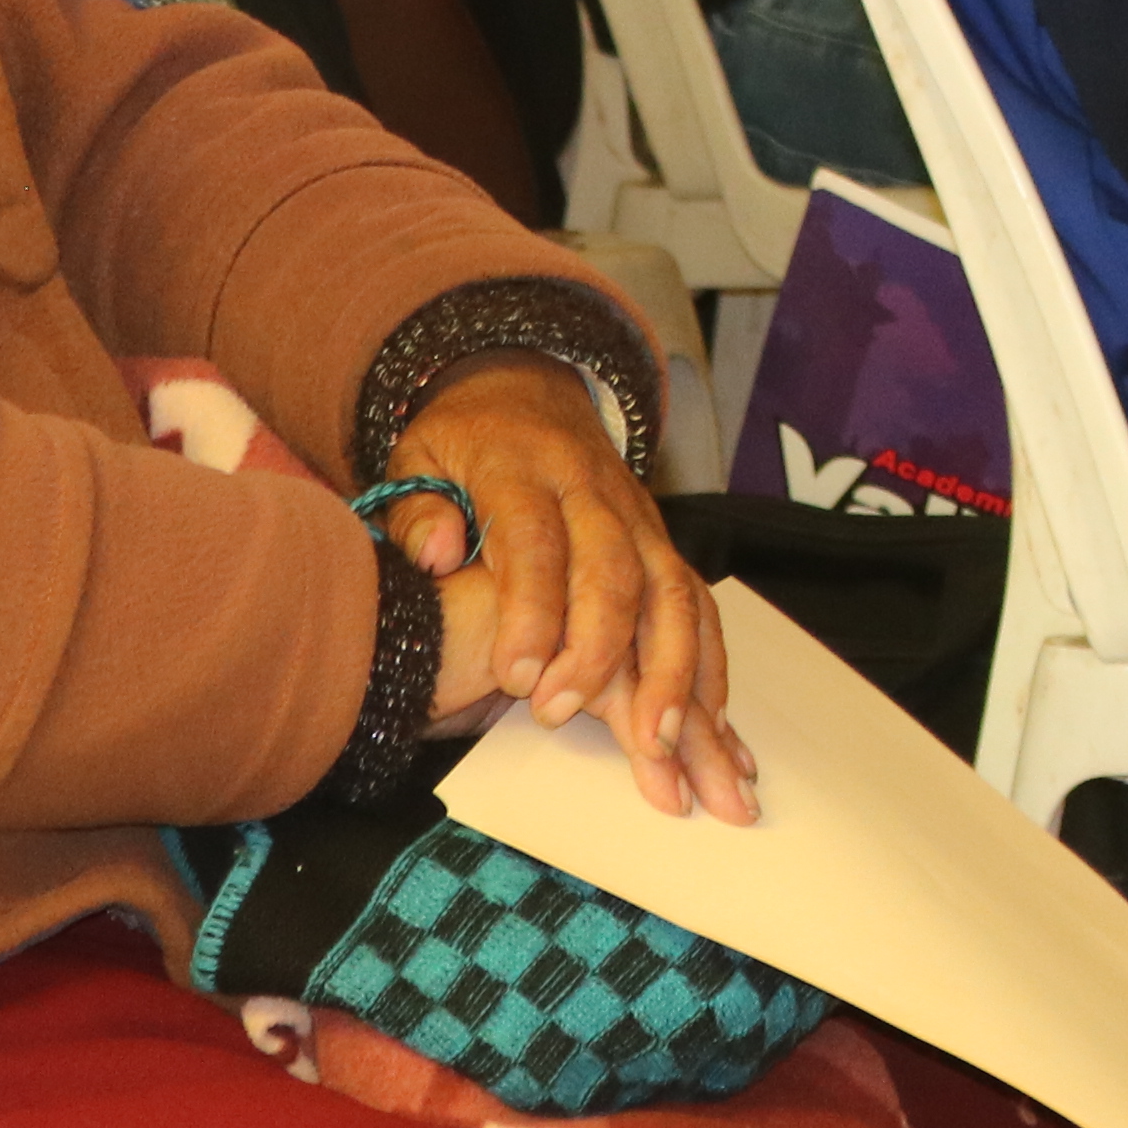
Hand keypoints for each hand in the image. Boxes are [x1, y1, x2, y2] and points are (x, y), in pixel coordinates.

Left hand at [388, 356, 752, 822]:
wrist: (527, 389)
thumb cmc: (462, 444)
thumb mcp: (416, 456)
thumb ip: (416, 508)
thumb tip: (435, 552)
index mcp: (525, 471)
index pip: (535, 542)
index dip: (532, 608)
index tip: (516, 677)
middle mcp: (594, 495)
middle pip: (614, 573)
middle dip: (598, 652)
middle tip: (563, 715)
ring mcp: (640, 520)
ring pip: (672, 592)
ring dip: (672, 669)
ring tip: (659, 739)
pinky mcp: (664, 543)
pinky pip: (699, 604)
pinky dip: (708, 663)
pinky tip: (710, 720)